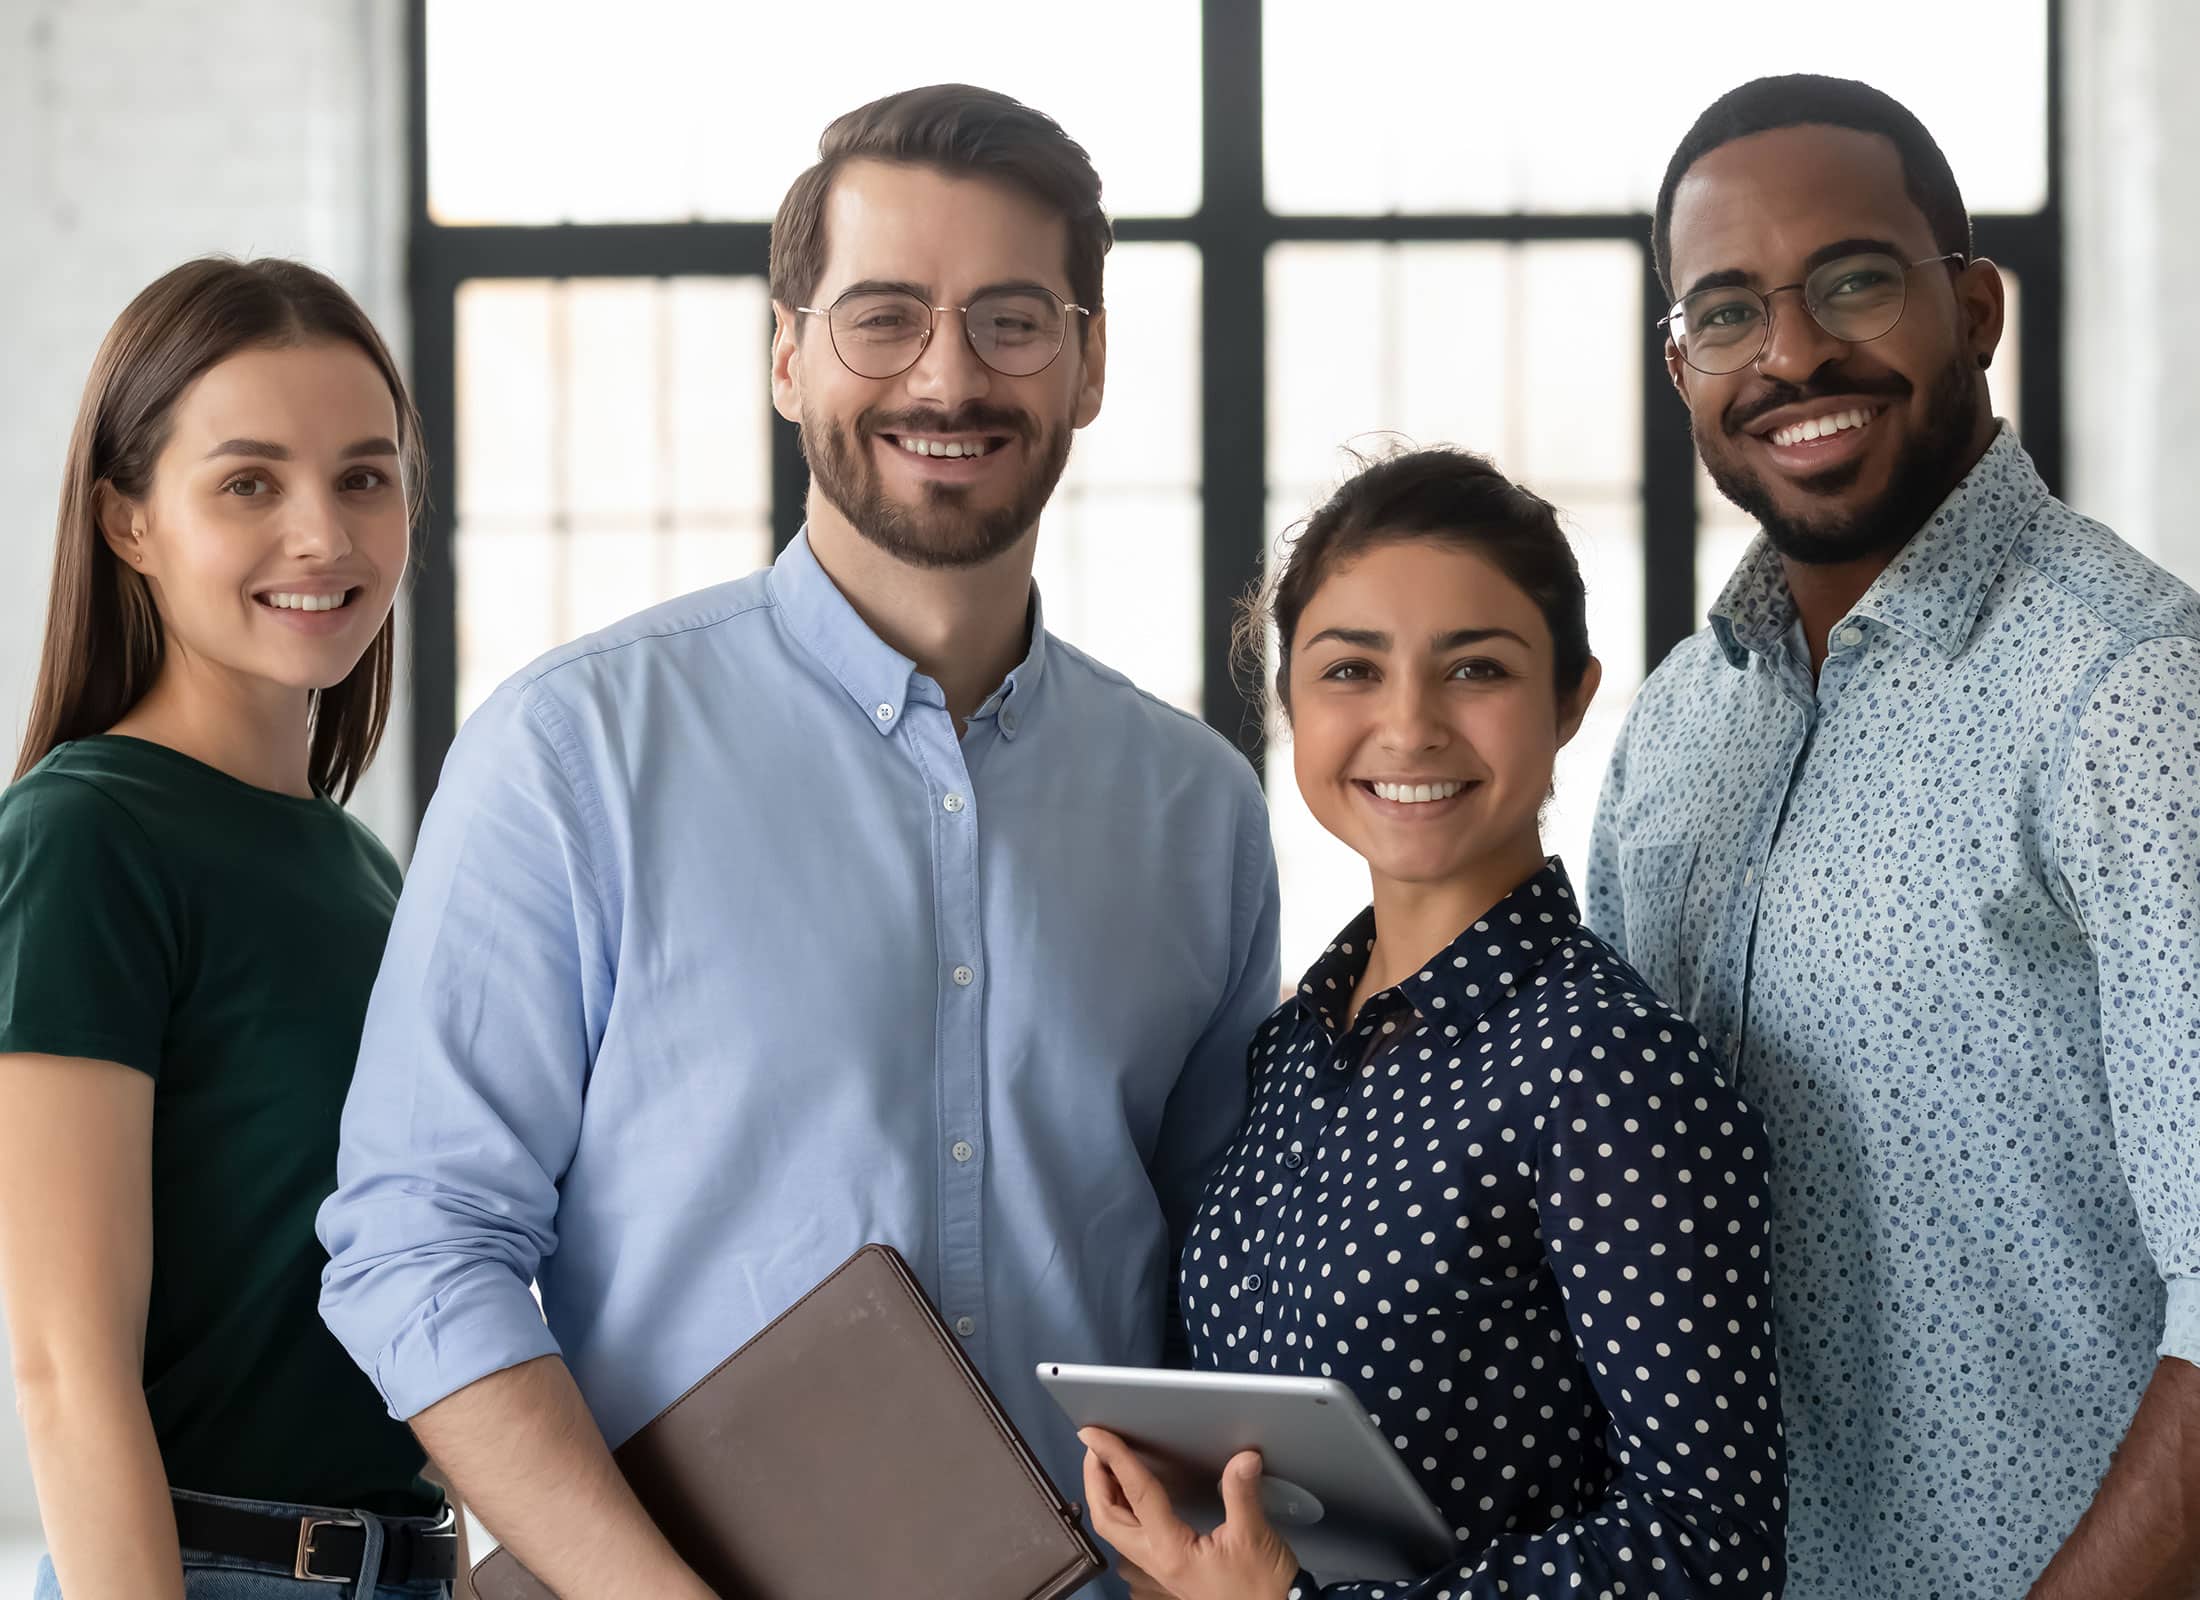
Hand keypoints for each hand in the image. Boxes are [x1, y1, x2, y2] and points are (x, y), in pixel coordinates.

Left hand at [1080, 1428, 1299, 1599]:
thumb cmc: (1261, 1586)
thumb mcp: (1253, 1537)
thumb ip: (1242, 1494)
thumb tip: (1242, 1458)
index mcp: (1172, 1550)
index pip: (1137, 1494)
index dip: (1114, 1459)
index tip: (1095, 1435)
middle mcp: (1157, 1560)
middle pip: (1107, 1518)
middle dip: (1094, 1479)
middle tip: (1095, 1446)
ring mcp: (1158, 1567)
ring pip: (1115, 1529)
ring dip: (1104, 1494)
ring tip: (1106, 1463)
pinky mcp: (1167, 1567)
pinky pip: (1131, 1535)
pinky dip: (1121, 1508)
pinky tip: (1130, 1494)